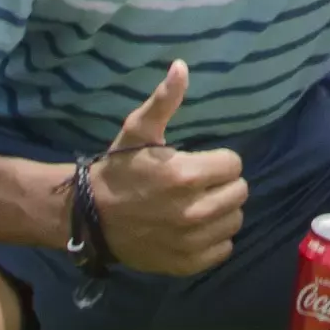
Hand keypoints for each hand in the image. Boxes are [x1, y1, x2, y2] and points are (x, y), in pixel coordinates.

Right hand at [87, 60, 246, 277]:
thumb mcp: (138, 130)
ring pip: (234, 220)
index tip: (199, 162)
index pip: (234, 164)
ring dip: (221, 211)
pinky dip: (214, 239)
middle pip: (239, 192)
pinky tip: (196, 228)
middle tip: (200, 183)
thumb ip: (164, 100)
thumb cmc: (118, 169)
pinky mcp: (187, 263)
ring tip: (198, 204)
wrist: (90, 217)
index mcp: (186, 175)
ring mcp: (192, 240)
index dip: (218, 160)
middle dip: (223, 184)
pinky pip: (223, 249)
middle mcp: (194, 210)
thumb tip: (182, 66)